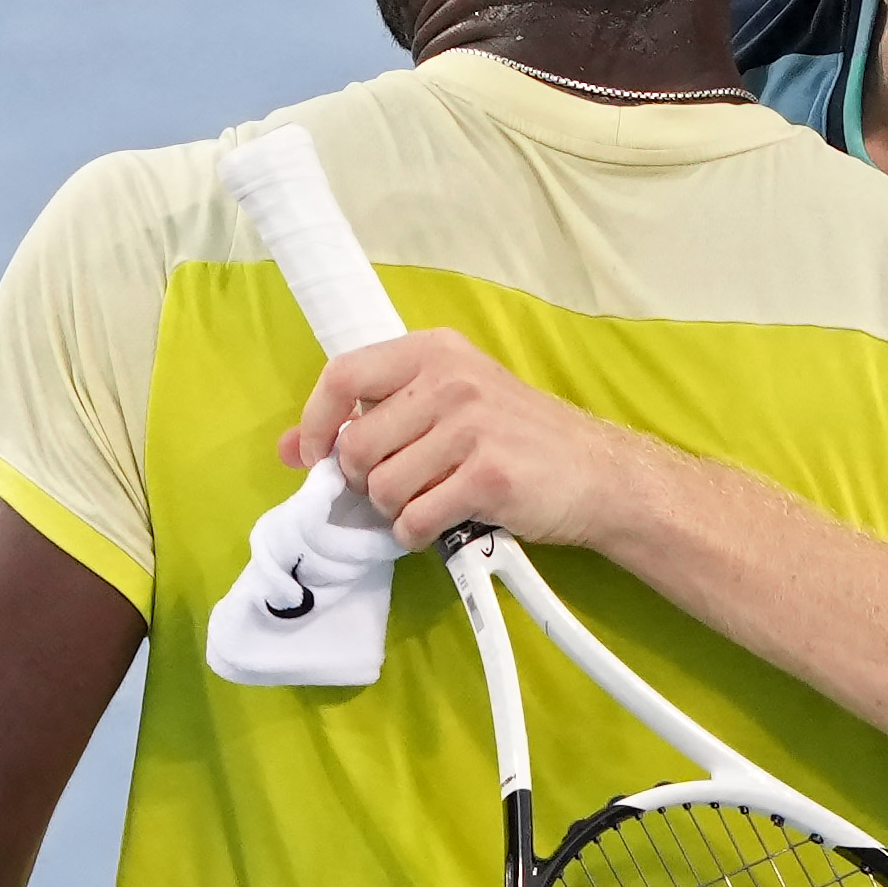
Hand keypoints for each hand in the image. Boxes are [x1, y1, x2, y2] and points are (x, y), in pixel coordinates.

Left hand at [280, 329, 655, 549]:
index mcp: (434, 352)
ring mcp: (471, 427)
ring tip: (433, 501)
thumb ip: (370, 418)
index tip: (319, 458)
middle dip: (366, 482)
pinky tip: (446, 523)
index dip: (317, 424)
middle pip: (357, 446)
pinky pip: (415, 520)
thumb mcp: (446, 406)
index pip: (342, 376)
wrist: (597, 473)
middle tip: (403, 487)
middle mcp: (450, 380)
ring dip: (398, 511)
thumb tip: (290, 448)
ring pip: (381, 488)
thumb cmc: (516, 439)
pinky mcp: (488, 477)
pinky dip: (419, 534)